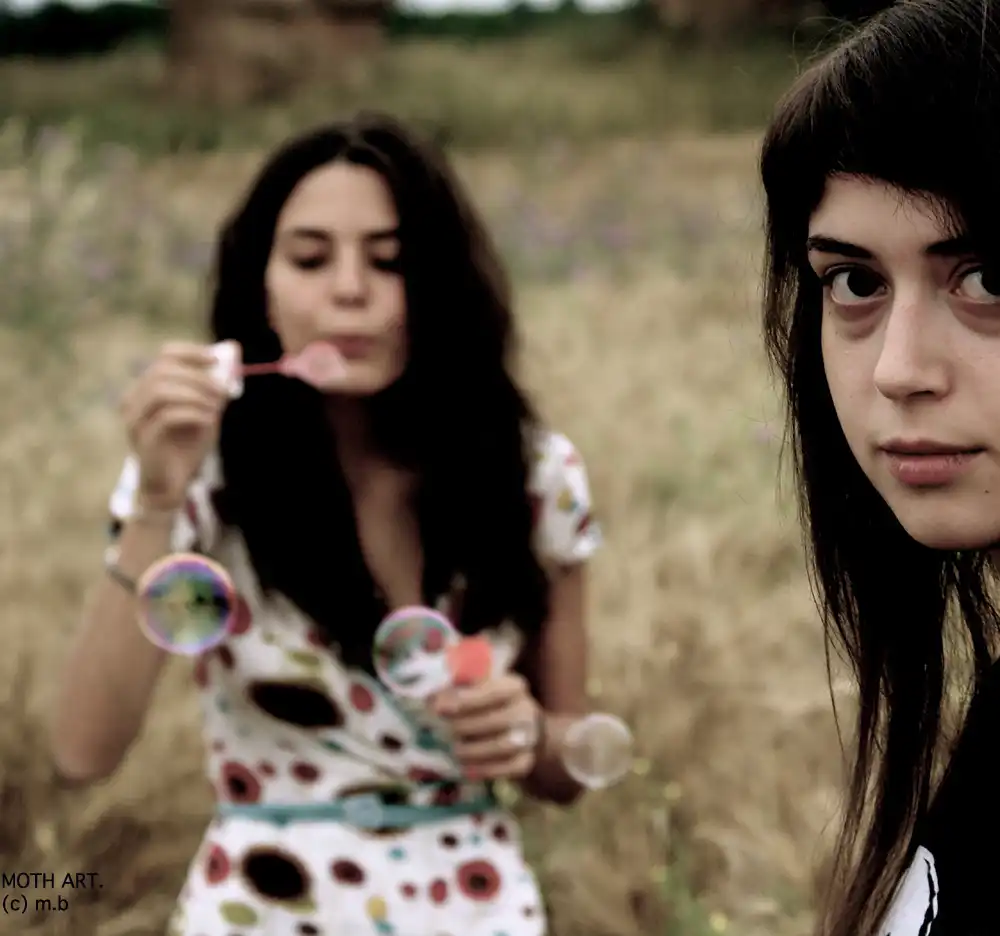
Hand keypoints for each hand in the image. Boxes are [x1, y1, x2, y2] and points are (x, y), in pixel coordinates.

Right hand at [120, 342, 228, 510]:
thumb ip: (210, 393)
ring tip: (216, 407)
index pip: (164, 356)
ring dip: (195, 395)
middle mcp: (134, 400)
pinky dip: (193, 413)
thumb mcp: (203, 414)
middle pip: (163, 370)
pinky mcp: (143, 439)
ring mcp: (135, 419)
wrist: (172, 485)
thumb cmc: (186, 448)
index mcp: (147, 388)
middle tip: (222, 391)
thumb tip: (226, 370)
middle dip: (198, 377)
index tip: (215, 360)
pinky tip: (209, 420)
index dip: (191, 353)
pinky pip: (167, 416)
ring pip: (161, 390)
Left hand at [430, 673, 542, 780]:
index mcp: (513, 687)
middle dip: (465, 727)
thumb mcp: (479, 690)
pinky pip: (509, 768)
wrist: (523, 729)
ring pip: (503, 746)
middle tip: (444, 732)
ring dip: (474, 750)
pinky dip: (486, 770)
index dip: (466, 701)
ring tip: (456, 751)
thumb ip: (457, 690)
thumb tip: (431, 696)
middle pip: (496, 721)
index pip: (493, 692)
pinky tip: (467, 769)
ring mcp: (530, 736)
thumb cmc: (491, 705)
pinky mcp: (527, 760)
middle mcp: (526, 710)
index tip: (440, 709)